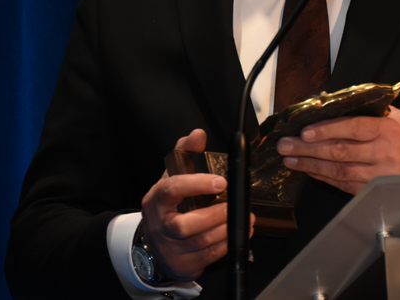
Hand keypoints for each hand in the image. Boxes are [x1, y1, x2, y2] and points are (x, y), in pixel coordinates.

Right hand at [141, 129, 252, 281]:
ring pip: (201, 243)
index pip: (173, 190)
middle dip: (214, 215)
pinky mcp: (184, 265)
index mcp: (157, 200)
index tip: (222, 182)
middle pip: (184, 226)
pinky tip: (237, 233)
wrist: (155, 242)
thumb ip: (186, 151)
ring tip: (244, 218)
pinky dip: (226, 245)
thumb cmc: (168, 204)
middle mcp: (161, 225)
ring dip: (226, 230)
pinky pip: (208, 257)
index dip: (197, 184)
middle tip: (233, 206)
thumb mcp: (172, 174)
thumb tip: (199, 134)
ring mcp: (171, 248)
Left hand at [276, 106, 399, 194]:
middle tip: (286, 145)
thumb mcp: (397, 116)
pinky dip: (323, 177)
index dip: (327, 130)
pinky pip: (343, 185)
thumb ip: (367, 109)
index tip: (305, 131)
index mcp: (388, 130)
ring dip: (310, 165)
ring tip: (290, 159)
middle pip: (340, 151)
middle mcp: (384, 153)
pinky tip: (308, 171)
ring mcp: (379, 176)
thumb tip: (330, 101)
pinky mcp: (374, 190)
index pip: (353, 128)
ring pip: (338, 171)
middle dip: (308, 148)